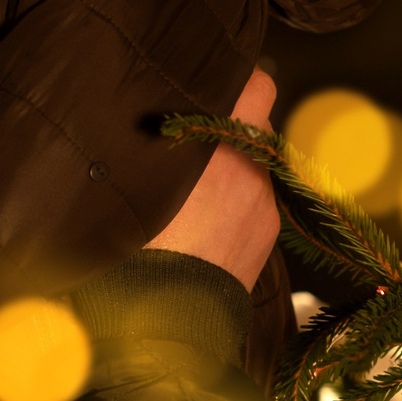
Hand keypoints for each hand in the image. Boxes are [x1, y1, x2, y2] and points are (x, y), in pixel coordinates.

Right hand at [145, 71, 279, 286]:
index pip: (257, 86)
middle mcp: (252, 170)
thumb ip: (149, 147)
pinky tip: (204, 221)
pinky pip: (256, 201)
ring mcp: (264, 204)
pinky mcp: (267, 235)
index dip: (238, 80)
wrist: (163, 319)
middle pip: (256, 125)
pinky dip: (237, 202)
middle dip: (231, 126)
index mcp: (220, 146)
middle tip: (192, 138)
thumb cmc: (135, 246)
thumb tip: (140, 122)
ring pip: (256, 165)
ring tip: (195, 187)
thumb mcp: (134, 182)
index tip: (215, 84)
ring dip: (234, 166)